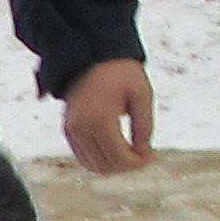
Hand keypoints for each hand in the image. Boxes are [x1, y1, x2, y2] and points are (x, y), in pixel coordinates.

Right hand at [58, 58, 156, 172]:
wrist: (91, 54)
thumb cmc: (120, 72)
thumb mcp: (141, 94)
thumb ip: (144, 126)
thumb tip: (144, 153)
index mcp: (100, 119)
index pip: (119, 157)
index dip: (138, 163)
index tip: (151, 156)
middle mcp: (81, 128)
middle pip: (106, 165)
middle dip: (127, 166)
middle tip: (143, 155)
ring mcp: (72, 130)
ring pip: (93, 165)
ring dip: (113, 165)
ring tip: (130, 152)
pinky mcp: (68, 129)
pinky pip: (83, 157)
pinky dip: (99, 160)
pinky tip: (115, 150)